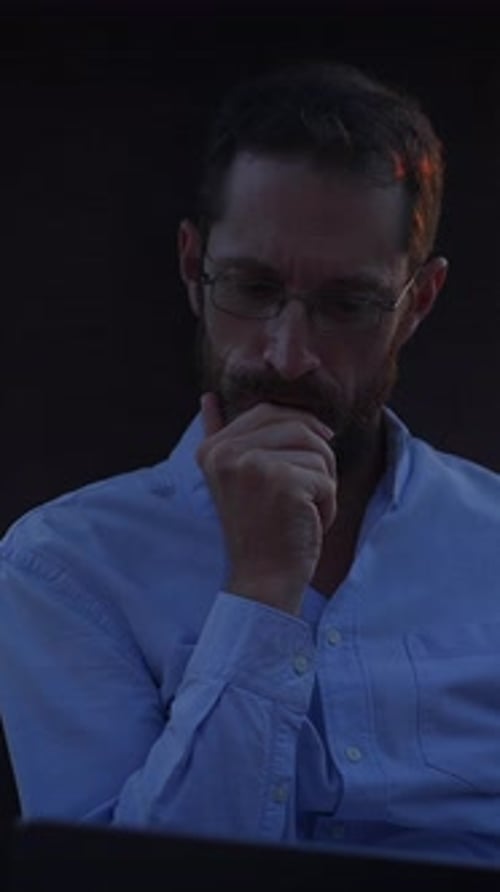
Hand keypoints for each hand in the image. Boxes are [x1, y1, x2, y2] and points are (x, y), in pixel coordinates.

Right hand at [197, 393, 336, 614]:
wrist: (263, 579)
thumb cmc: (258, 530)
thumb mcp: (232, 479)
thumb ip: (219, 436)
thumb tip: (206, 397)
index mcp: (213, 449)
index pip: (268, 411)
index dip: (299, 429)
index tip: (304, 462)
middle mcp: (227, 453)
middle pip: (298, 425)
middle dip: (316, 455)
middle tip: (308, 489)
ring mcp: (253, 465)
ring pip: (318, 451)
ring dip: (323, 483)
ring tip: (303, 510)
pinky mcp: (283, 482)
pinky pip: (327, 478)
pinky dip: (328, 505)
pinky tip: (308, 524)